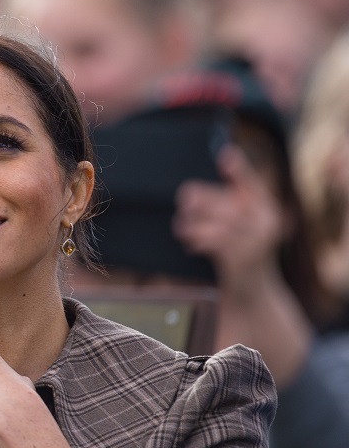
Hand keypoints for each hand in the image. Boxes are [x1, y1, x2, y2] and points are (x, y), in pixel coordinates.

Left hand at [173, 145, 282, 293]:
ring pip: (220, 221)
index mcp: (266, 209)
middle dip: (203, 199)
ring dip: (195, 222)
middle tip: (183, 200)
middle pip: (229, 202)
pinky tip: (189, 243)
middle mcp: (266, 222)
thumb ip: (224, 208)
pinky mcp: (243, 258)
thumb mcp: (238, 228)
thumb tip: (190, 194)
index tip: (224, 154)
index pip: (252, 184)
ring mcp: (256, 241)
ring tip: (181, 227)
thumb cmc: (238, 253)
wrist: (252, 293)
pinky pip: (215, 241)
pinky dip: (199, 238)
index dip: (239, 169)